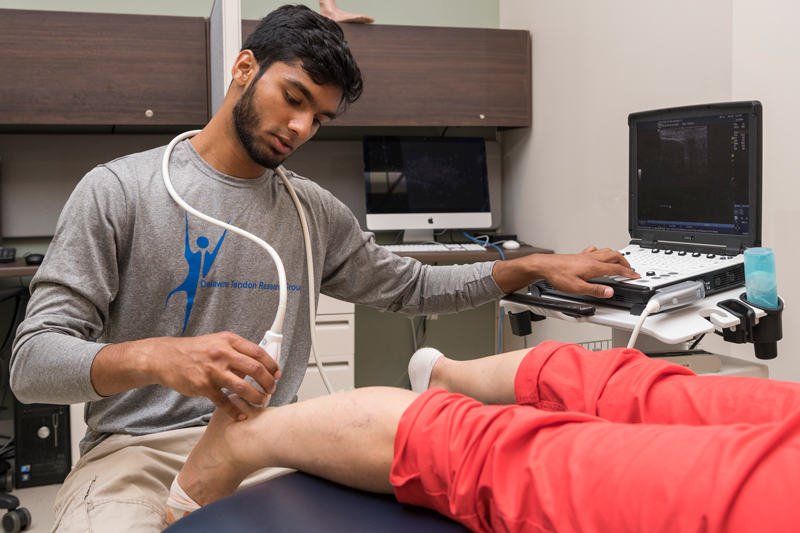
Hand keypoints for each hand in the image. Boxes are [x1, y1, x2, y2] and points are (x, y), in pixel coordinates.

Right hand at [148, 332, 280, 418]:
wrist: (165, 357)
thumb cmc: (193, 350)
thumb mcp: (216, 342)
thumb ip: (235, 352)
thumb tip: (252, 367)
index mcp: (228, 341)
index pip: (258, 352)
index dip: (271, 364)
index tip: (277, 373)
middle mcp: (222, 354)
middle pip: (255, 369)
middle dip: (268, 382)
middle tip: (271, 389)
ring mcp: (212, 371)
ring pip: (242, 387)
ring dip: (256, 397)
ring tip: (261, 401)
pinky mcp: (203, 386)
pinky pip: (224, 401)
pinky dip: (234, 410)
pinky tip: (241, 414)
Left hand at [492, 245, 638, 296]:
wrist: (545, 266)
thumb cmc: (558, 276)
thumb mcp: (577, 288)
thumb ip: (595, 290)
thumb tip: (610, 292)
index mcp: (594, 267)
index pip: (616, 268)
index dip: (628, 273)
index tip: (635, 276)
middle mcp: (591, 259)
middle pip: (615, 256)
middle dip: (625, 263)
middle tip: (630, 270)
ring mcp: (585, 255)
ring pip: (606, 251)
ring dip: (616, 256)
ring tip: (620, 262)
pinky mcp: (579, 255)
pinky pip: (595, 250)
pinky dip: (602, 253)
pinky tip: (599, 256)